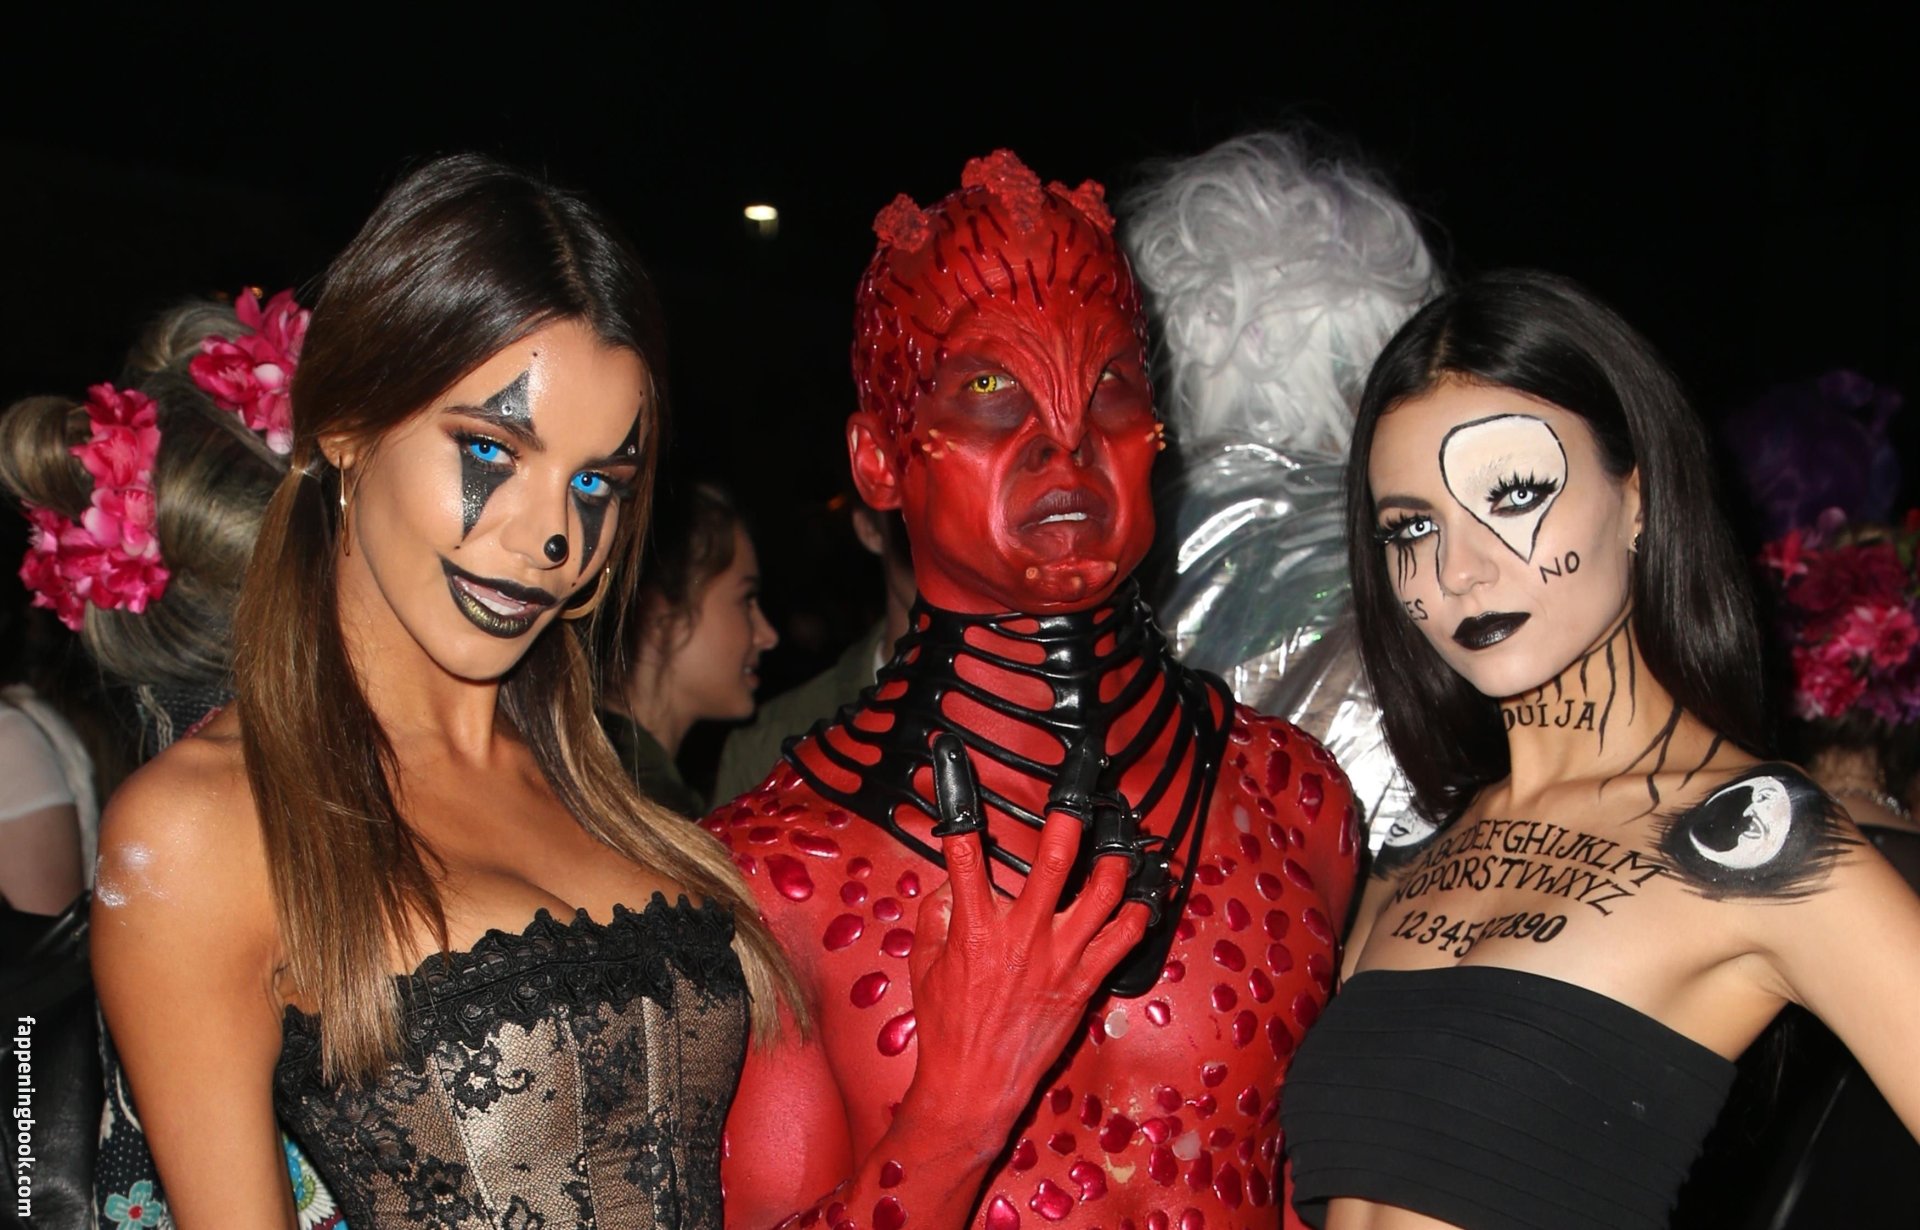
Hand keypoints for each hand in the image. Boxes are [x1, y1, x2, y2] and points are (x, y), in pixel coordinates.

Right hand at [898, 735, 1148, 1143]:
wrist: (974, 1086)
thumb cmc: (946, 1027)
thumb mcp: (924, 964)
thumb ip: (938, 915)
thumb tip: (951, 884)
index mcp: (975, 925)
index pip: (963, 847)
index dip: (958, 798)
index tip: (954, 759)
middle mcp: (1024, 933)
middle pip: (1057, 854)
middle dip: (1072, 810)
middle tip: (1085, 779)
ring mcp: (1061, 956)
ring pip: (1106, 889)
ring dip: (1119, 855)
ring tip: (1124, 832)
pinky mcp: (1086, 981)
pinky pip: (1125, 937)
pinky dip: (1142, 910)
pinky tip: (1149, 892)